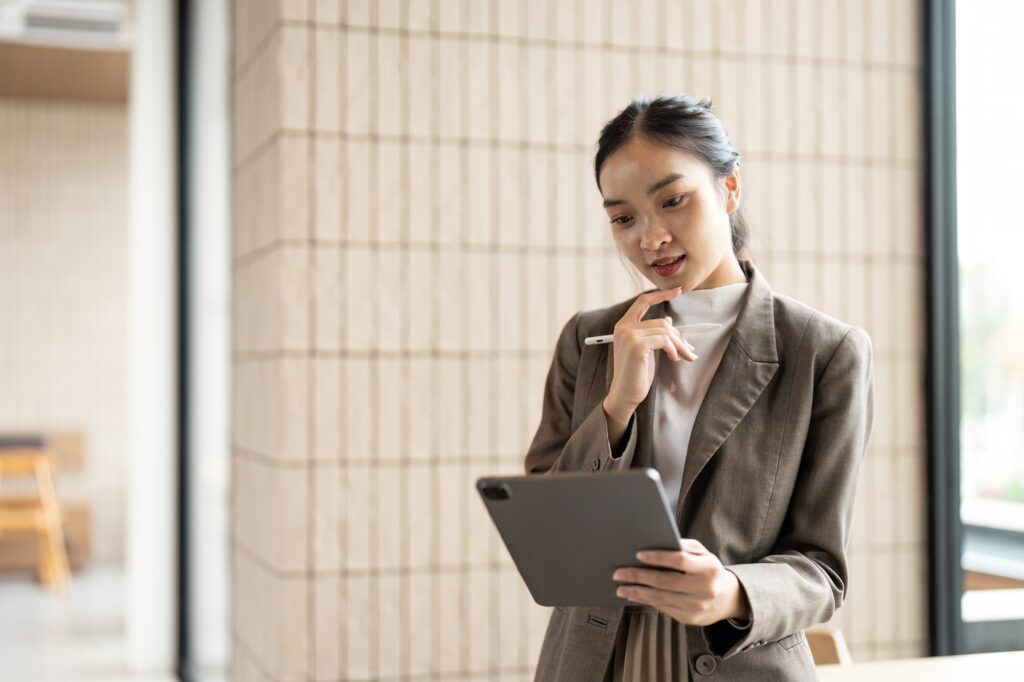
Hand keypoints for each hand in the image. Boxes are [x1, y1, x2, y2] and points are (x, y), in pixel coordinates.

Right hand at [604, 287, 697, 419]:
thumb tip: (669, 321)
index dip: (661, 295)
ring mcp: (629, 336)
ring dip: (680, 345)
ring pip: (665, 331)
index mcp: (623, 326)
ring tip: (684, 357)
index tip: (678, 290)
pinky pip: (664, 340)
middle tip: (690, 350)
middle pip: (661, 322)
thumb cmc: (636, 374)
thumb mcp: (646, 350)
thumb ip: (653, 334)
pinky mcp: (637, 345)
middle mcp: (624, 327)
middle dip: (679, 336)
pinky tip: (674, 359)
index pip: (643, 301)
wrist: (625, 394)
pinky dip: (674, 349)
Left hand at [612, 538, 749, 626]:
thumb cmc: (708, 570)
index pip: (680, 560)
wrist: (728, 598)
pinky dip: (646, 601)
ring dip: (637, 592)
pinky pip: (664, 608)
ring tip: (621, 587)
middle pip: (665, 581)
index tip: (638, 554)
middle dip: (638, 576)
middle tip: (618, 573)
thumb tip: (658, 542)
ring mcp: (697, 606)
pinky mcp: (690, 619)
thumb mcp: (703, 553)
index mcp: (708, 568)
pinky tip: (634, 595)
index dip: (658, 557)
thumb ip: (684, 546)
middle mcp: (704, 588)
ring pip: (661, 598)